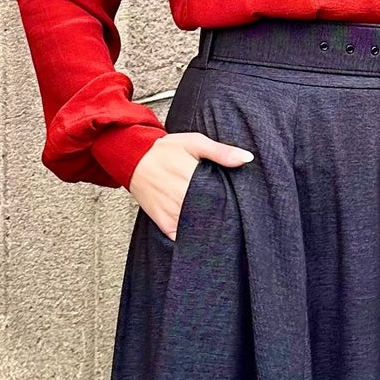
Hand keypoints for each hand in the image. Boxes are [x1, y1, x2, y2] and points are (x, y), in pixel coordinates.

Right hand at [129, 132, 254, 239]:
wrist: (132, 157)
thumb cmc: (165, 150)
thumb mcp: (194, 142)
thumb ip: (221, 152)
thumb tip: (247, 158)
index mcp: (193, 179)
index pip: (223, 198)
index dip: (233, 202)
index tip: (239, 202)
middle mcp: (183, 199)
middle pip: (213, 215)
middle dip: (223, 215)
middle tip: (231, 212)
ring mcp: (172, 214)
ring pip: (199, 228)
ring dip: (209, 226)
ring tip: (217, 220)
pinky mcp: (164, 224)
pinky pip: (183, 238)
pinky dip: (192, 236)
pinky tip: (200, 229)